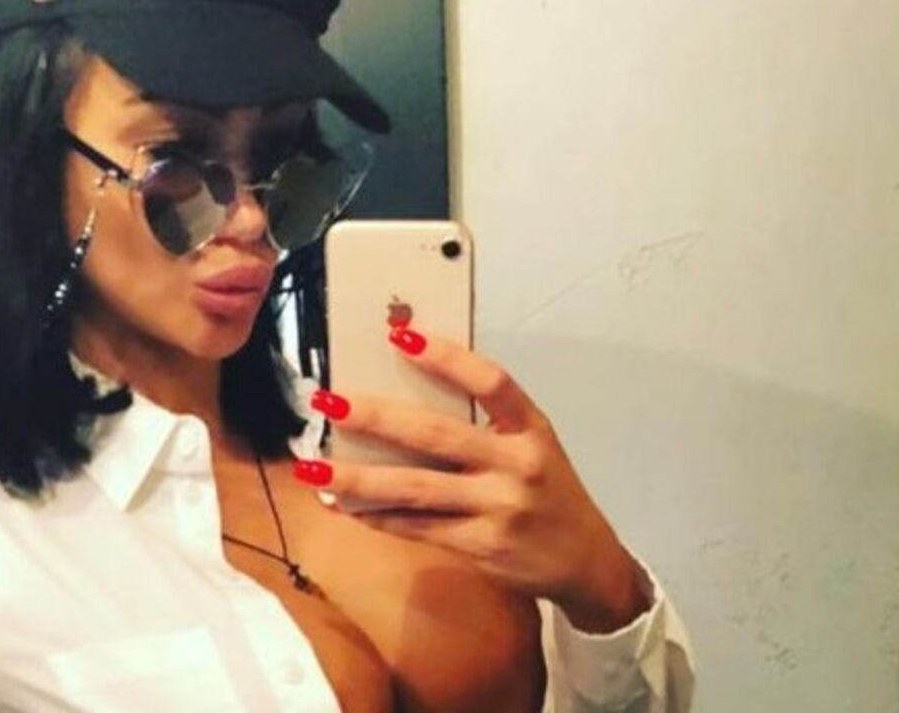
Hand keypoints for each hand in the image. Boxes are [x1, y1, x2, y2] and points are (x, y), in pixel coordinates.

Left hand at [297, 328, 651, 632]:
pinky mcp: (481, 546)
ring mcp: (499, 508)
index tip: (399, 336)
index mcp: (530, 428)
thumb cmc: (547, 492)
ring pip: (415, 489)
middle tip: (328, 401)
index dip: (446, 357)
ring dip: (358, 479)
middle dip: (375, 417)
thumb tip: (403, 393)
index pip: (490, 382)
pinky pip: (417, 527)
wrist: (586, 562)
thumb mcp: (530, 447)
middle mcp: (517, 465)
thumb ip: (483, 424)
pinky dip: (377, 515)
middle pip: (436, 435)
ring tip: (313, 467)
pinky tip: (344, 505)